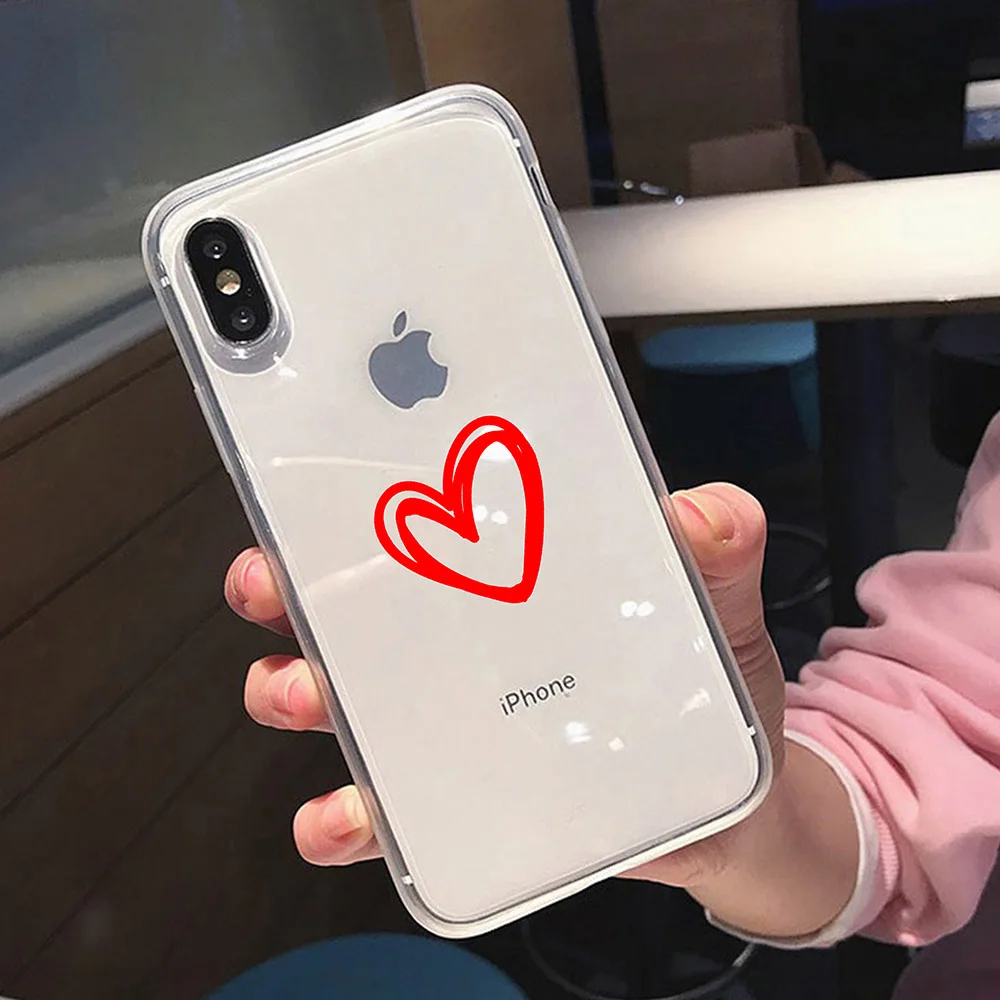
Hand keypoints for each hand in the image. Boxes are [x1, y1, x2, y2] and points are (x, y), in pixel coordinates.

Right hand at [224, 484, 784, 878]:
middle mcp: (452, 642)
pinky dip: (343, 816)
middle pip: (340, 604)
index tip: (310, 480)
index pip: (414, 521)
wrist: (727, 807)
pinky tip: (344, 815)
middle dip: (285, 587)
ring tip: (304, 692)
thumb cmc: (703, 685)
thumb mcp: (716, 607)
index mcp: (500, 576)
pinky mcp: (453, 804)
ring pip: (333, 699)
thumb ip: (720, 552)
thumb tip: (700, 514)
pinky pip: (377, 813)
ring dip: (293, 689)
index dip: (352, 498)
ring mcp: (443, 724)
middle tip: (271, 580)